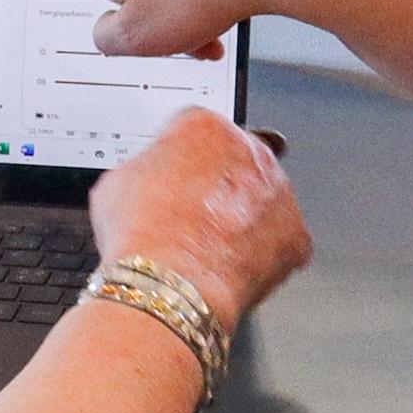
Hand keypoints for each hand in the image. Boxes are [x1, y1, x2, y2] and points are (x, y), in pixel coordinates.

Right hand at [89, 109, 311, 327]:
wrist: (170, 286)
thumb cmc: (143, 236)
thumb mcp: (116, 182)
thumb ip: (145, 167)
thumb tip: (150, 180)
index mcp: (205, 126)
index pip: (196, 129)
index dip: (180, 158)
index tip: (174, 177)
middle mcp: (250, 150)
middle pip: (235, 160)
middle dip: (217, 184)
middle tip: (192, 213)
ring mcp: (279, 192)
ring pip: (262, 198)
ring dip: (242, 216)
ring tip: (209, 244)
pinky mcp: (296, 234)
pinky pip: (281, 239)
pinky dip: (262, 252)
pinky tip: (231, 263)